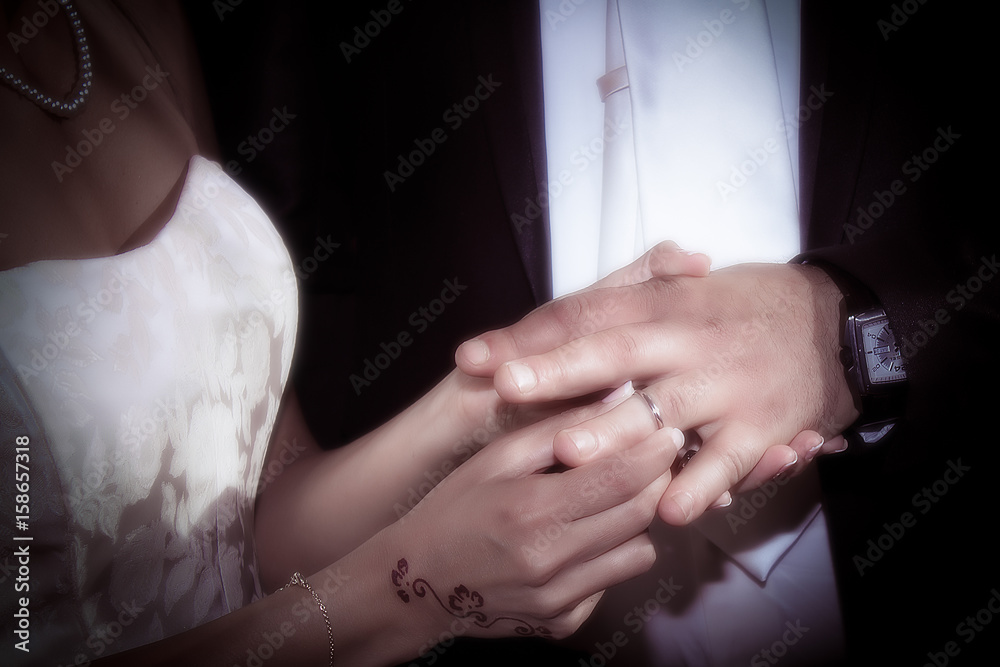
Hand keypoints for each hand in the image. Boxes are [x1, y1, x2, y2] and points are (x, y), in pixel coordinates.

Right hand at [373, 396, 682, 646]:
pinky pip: (612, 582)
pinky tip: (582, 538)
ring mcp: (560, 598)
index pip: (621, 477)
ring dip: (637, 522)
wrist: (415, 586)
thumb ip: (556, 430)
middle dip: (657, 481)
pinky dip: (610, 556)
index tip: (668, 429)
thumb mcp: (495, 459)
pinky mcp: (564, 622)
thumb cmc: (451, 510)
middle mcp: (551, 559)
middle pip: (641, 514)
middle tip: (654, 457)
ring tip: (613, 499)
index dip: (654, 451)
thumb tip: (614, 399)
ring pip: (639, 553)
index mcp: (532, 509)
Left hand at [456, 262, 857, 524]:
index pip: (583, 315)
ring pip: (662, 410)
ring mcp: (724, 384)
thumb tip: (551, 320)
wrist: (834, 323)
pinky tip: (665, 510)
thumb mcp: (683, 291)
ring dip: (616, 432)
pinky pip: (724, 460)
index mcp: (660, 303)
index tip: (474, 357)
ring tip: (570, 451)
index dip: (527, 337)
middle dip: (557, 371)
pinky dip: (697, 485)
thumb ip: (619, 303)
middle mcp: (687, 338)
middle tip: (507, 388)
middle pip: (612, 351)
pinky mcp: (760, 425)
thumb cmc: (740, 309)